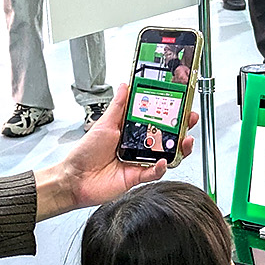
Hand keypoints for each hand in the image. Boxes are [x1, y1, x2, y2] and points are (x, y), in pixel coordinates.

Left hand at [36, 83, 199, 217]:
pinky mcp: (137, 177)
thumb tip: (124, 85)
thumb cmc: (85, 153)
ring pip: (166, 155)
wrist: (74, 178)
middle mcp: (138, 147)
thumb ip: (118, 106)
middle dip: (181, 129)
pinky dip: (161, 168)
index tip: (180, 105)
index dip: (170, 114)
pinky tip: (162, 161)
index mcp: (131, 132)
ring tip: (184, 141)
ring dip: (178, 149)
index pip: (156, 120)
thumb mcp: (104, 124)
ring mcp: (139, 162)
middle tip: (189, 120)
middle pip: (166, 137)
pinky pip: (154, 173)